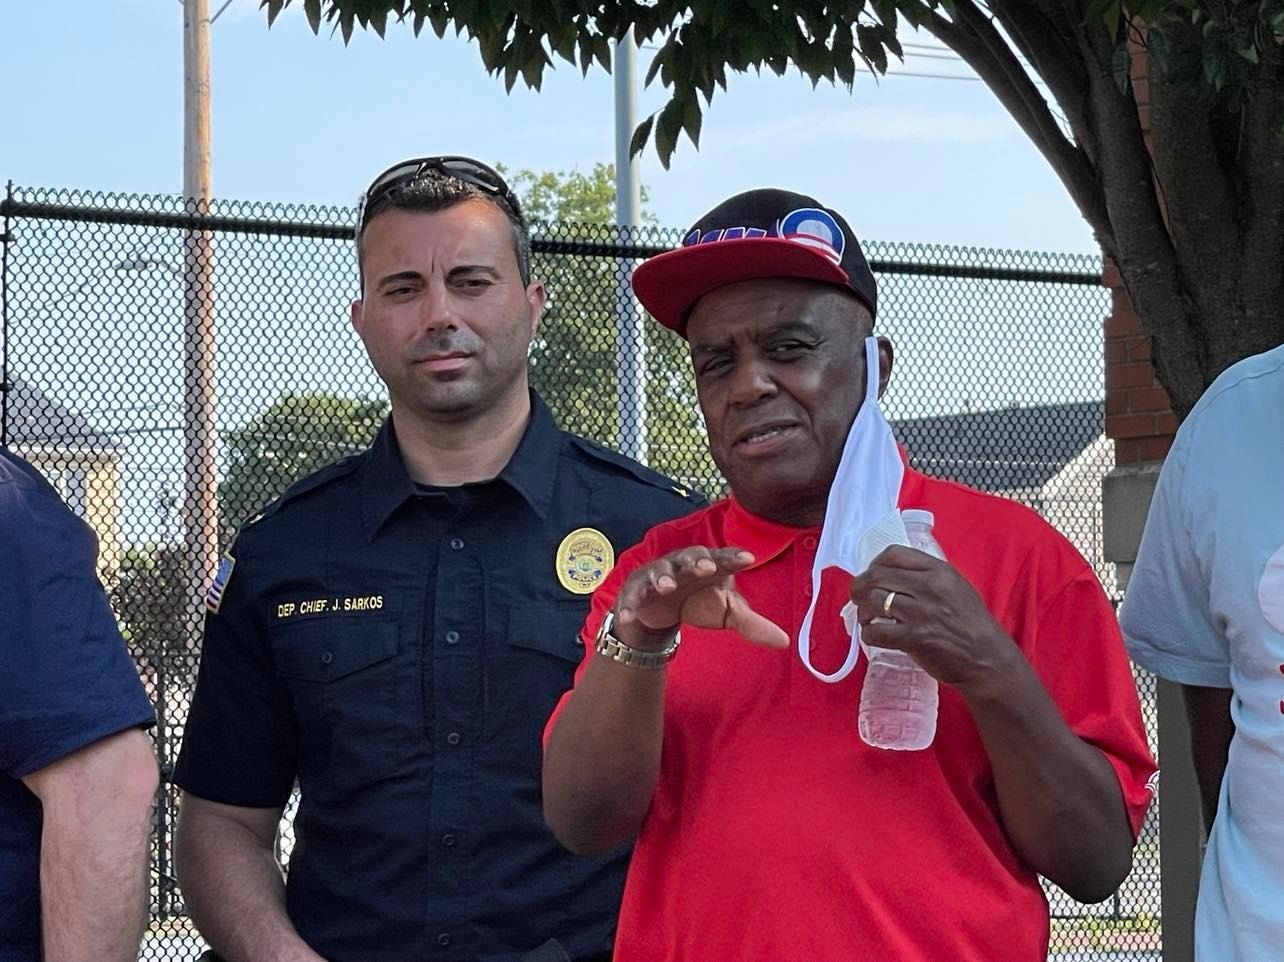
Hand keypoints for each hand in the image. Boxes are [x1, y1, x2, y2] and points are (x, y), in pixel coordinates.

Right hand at [615, 545, 788, 649]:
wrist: (660, 611)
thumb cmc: (699, 602)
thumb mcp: (726, 613)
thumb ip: (752, 624)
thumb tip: (785, 642)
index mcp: (709, 566)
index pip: (724, 558)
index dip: (734, 557)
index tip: (748, 559)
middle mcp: (683, 565)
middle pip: (690, 556)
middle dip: (697, 560)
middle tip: (706, 567)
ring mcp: (658, 576)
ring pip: (660, 571)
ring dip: (662, 577)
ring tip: (667, 587)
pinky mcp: (637, 591)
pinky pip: (633, 596)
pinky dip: (630, 605)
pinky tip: (629, 617)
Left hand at [848, 545, 1018, 696]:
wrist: (987, 657)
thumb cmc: (970, 623)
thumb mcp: (955, 586)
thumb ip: (927, 575)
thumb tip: (890, 573)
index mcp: (939, 571)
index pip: (893, 554)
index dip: (875, 564)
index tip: (873, 576)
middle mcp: (929, 587)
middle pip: (876, 575)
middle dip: (860, 587)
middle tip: (860, 598)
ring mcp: (920, 612)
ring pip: (872, 600)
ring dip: (862, 610)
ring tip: (868, 618)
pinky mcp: (914, 638)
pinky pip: (875, 631)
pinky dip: (868, 634)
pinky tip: (875, 635)